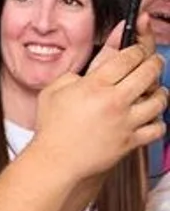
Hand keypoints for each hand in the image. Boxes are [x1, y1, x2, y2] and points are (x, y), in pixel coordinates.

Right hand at [31, 35, 165, 178]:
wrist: (56, 160)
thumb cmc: (52, 128)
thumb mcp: (52, 92)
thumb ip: (72, 76)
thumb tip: (89, 71)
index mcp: (94, 86)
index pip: (127, 58)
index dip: (136, 50)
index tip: (137, 50)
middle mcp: (114, 101)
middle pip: (149, 72)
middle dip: (155, 62)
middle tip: (154, 62)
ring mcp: (125, 122)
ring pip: (160, 100)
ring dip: (161, 92)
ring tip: (157, 91)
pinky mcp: (131, 141)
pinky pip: (158, 128)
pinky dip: (158, 122)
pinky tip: (151, 118)